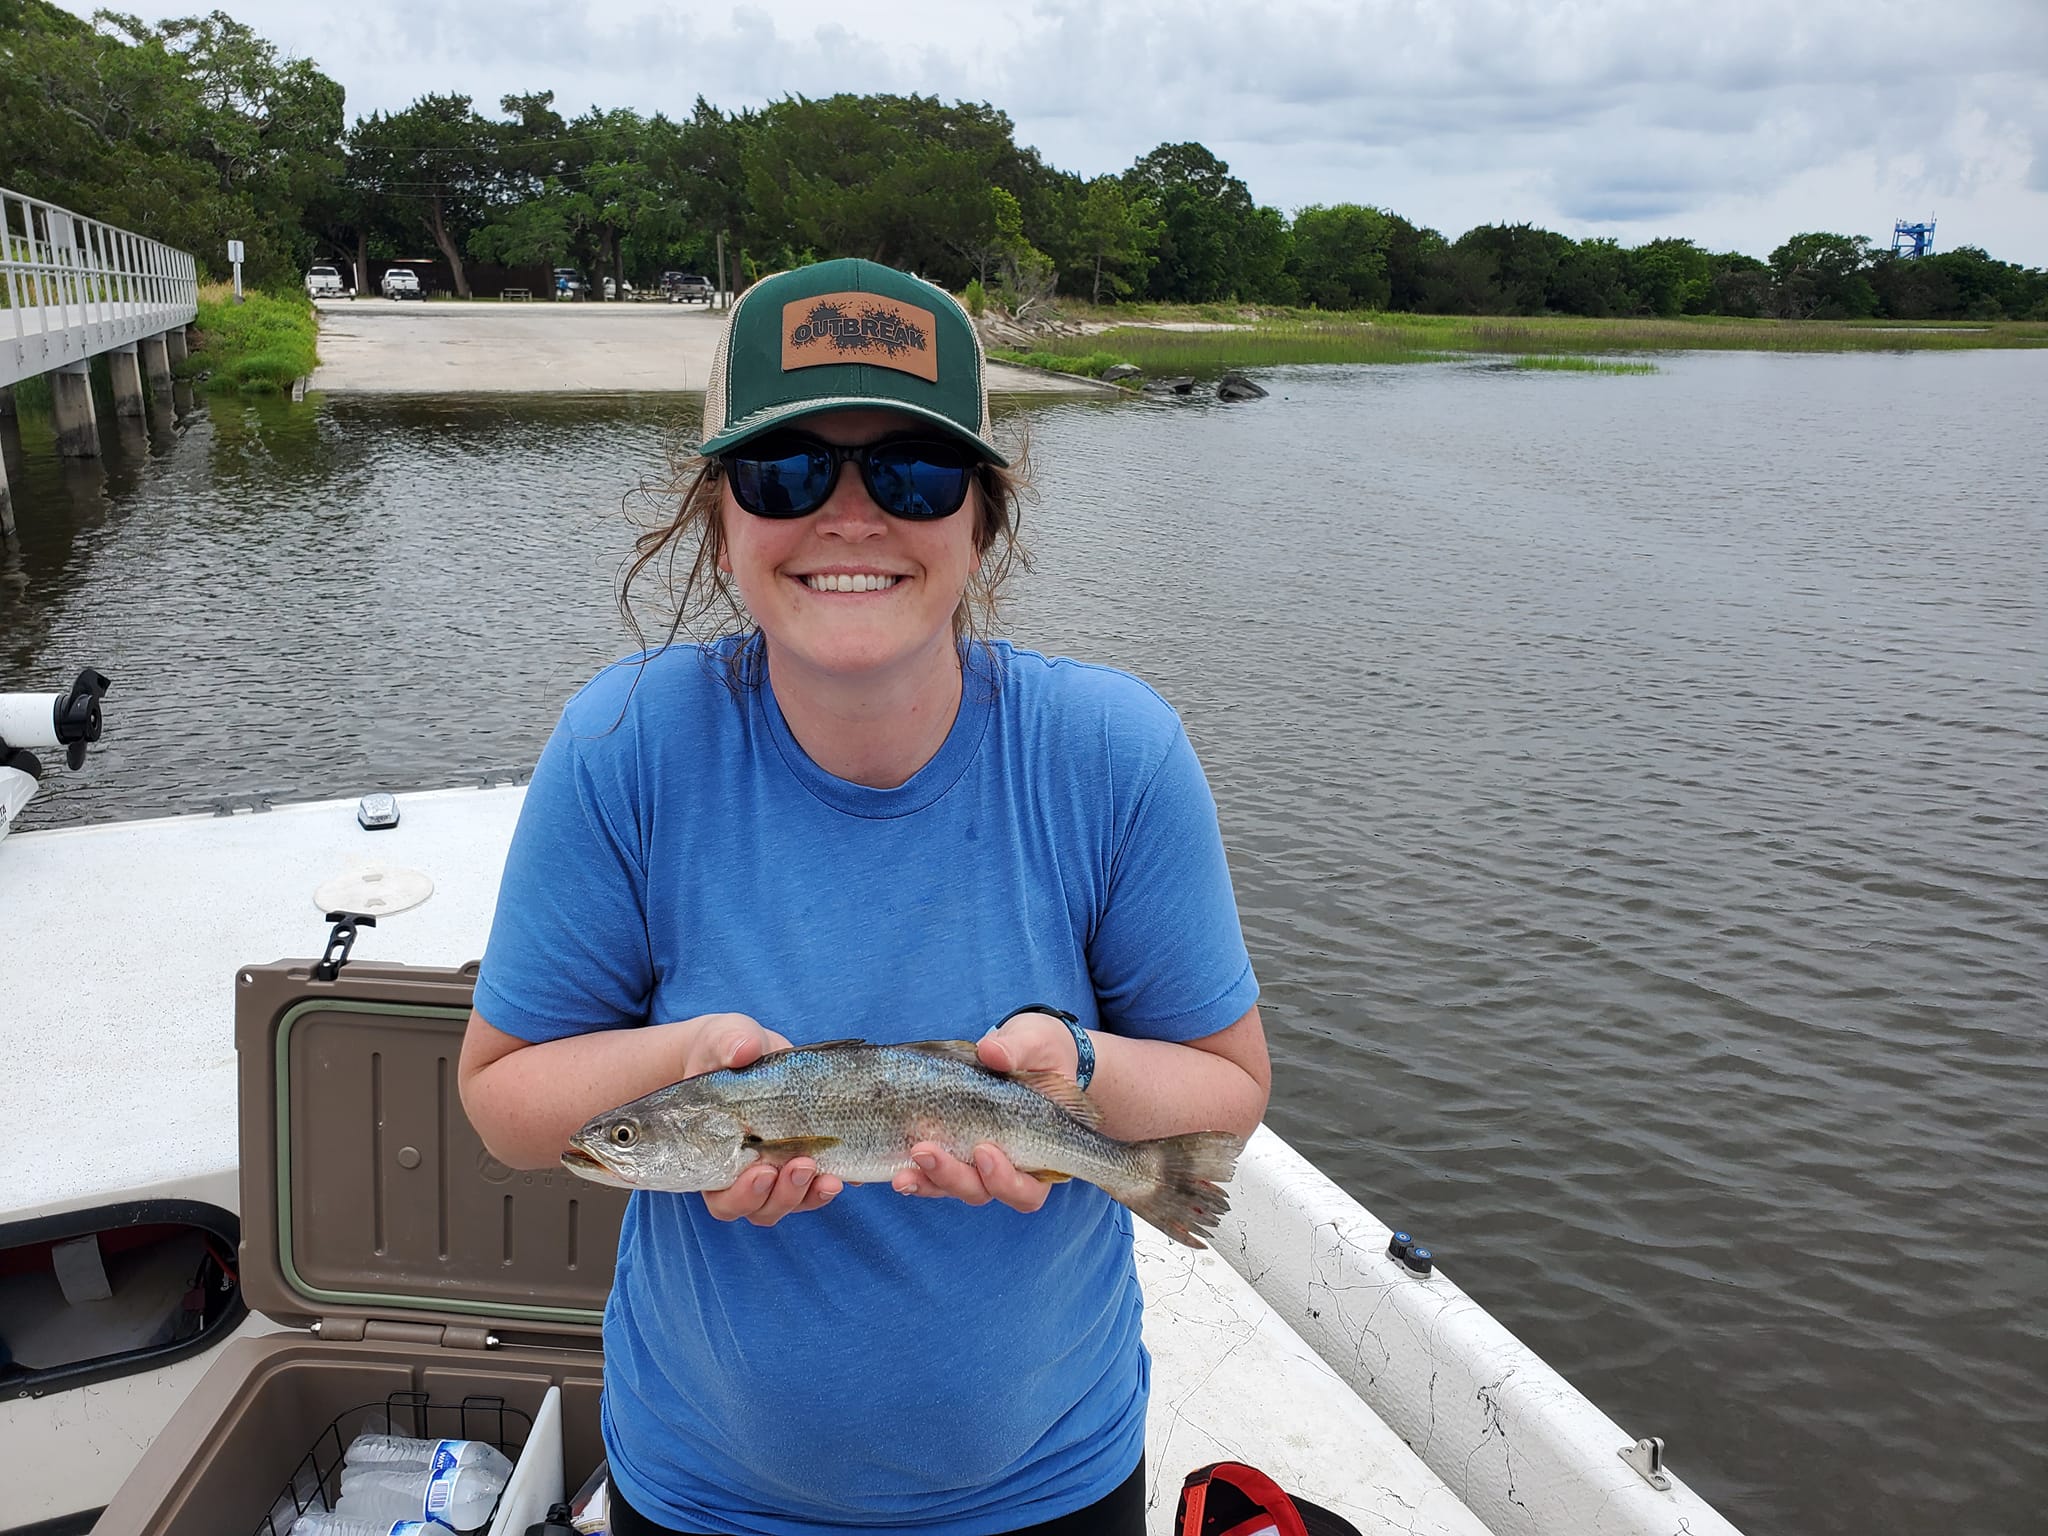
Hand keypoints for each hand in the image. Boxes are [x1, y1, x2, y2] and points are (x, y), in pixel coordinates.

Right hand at [683, 1013, 845, 1226]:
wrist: (749, 1049)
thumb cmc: (726, 1049)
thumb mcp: (723, 1039)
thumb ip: (729, 1043)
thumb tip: (745, 1049)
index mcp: (712, 1155)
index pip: (721, 1196)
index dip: (740, 1194)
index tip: (762, 1170)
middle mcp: (741, 1171)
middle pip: (757, 1208)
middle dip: (781, 1196)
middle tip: (800, 1166)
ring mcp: (774, 1169)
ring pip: (787, 1203)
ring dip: (807, 1195)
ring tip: (828, 1176)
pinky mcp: (803, 1159)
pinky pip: (814, 1189)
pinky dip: (829, 1185)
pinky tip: (848, 1174)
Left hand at [887, 1016, 1074, 1213]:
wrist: (1023, 1049)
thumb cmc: (1038, 1052)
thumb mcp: (1033, 1044)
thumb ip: (1017, 1050)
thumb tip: (992, 1052)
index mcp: (1039, 1152)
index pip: (1028, 1189)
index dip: (1006, 1180)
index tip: (984, 1150)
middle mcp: (1007, 1167)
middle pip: (982, 1192)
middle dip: (952, 1177)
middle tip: (925, 1150)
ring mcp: (974, 1162)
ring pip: (952, 1188)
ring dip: (926, 1180)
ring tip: (900, 1169)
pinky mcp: (949, 1150)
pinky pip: (931, 1173)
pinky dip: (912, 1172)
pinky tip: (893, 1167)